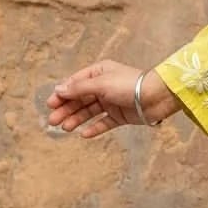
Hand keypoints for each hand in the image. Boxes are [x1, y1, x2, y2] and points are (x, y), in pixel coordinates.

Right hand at [45, 62, 180, 137]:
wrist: (156, 97)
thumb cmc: (129, 85)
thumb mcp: (101, 84)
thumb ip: (79, 88)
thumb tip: (59, 89)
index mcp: (100, 73)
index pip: (76, 83)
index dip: (62, 93)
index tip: (51, 104)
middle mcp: (104, 86)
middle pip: (80, 99)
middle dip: (66, 109)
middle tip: (53, 121)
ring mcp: (112, 101)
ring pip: (90, 112)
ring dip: (77, 119)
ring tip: (65, 127)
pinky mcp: (121, 115)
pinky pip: (104, 122)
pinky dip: (94, 128)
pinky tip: (84, 134)